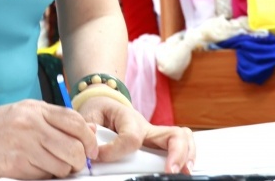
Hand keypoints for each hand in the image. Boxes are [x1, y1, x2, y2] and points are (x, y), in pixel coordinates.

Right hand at [0, 100, 98, 178]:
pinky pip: (43, 177)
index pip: (76, 122)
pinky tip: (34, 168)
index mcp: (36, 109)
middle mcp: (31, 125)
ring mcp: (22, 146)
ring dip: (61, 171)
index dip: (89, 139)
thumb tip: (90, 130)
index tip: (91, 149)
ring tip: (50, 164)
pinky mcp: (14, 166)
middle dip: (79, 160)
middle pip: (73, 148)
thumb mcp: (28, 112)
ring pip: (61, 167)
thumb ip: (58, 119)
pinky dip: (44, 176)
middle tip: (75, 162)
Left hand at [76, 95, 195, 173]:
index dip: (115, 150)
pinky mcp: (158, 144)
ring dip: (186, 155)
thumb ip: (88, 128)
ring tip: (182, 172)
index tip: (98, 156)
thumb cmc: (101, 109)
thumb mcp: (89, 115)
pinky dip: (186, 157)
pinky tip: (183, 170)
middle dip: (176, 153)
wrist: (106, 102)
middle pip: (173, 135)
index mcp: (129, 119)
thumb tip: (92, 144)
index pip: (131, 138)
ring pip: (182, 139)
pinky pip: (179, 146)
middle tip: (171, 171)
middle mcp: (148, 128)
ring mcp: (156, 136)